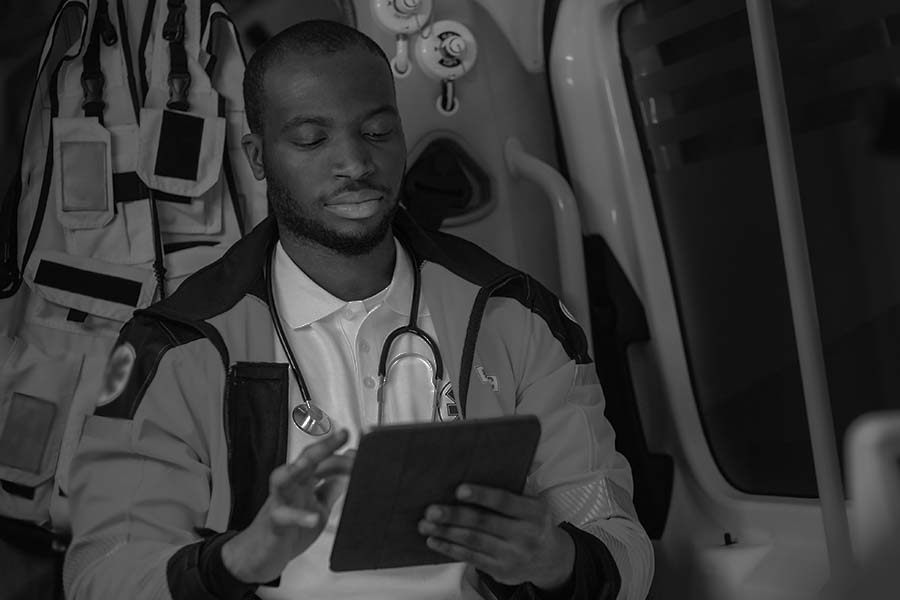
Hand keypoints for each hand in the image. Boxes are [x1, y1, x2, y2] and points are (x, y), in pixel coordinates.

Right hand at [222, 430, 351, 582]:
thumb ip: (332, 486)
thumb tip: (349, 466)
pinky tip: (313, 519)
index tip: (362, 450)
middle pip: (305, 460)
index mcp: (303, 481)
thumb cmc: (289, 529)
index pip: (322, 460)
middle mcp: (291, 486)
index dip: (341, 455)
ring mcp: (279, 502)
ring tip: (310, 464)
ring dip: (296, 469)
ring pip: (283, 479)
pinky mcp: (273, 523)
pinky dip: (298, 517)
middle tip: (342, 436)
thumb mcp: (318, 505)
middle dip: (322, 447)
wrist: (261, 556)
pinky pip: (283, 516)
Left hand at [418, 484, 574, 590]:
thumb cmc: (533, 522)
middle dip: (454, 516)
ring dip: (446, 532)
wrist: (550, 559)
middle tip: (432, 510)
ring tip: (426, 525)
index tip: (459, 490)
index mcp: (534, 513)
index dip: (481, 495)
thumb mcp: (533, 504)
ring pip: (473, 541)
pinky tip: (436, 540)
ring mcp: (513, 555)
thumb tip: (481, 470)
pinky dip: (450, 549)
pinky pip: (471, 558)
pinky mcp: (501, 571)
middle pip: (483, 523)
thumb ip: (512, 490)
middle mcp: (525, 535)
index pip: (504, 501)